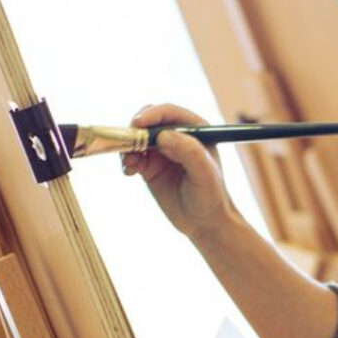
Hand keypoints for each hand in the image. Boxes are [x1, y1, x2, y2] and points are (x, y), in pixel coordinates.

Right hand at [122, 103, 235, 238]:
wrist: (204, 223)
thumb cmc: (211, 196)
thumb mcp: (205, 174)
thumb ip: (189, 152)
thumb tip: (164, 135)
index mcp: (196, 130)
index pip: (170, 114)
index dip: (153, 114)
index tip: (139, 123)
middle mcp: (177, 137)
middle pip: (150, 121)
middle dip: (135, 129)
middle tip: (126, 142)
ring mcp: (162, 151)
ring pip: (138, 138)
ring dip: (128, 146)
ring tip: (130, 163)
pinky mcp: (150, 166)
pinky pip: (132, 156)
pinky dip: (127, 160)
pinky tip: (129, 172)